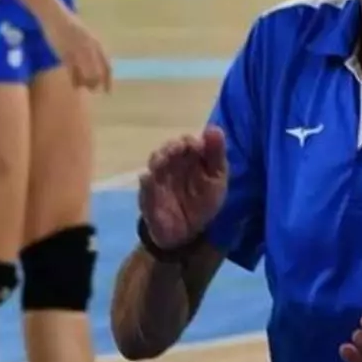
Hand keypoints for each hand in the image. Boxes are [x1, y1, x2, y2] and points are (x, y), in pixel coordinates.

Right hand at [42, 8, 112, 91]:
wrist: (56, 16)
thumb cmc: (70, 25)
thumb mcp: (87, 36)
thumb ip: (93, 48)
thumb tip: (98, 64)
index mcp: (97, 43)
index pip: (107, 66)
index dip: (108, 80)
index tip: (108, 91)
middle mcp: (90, 49)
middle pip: (97, 73)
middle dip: (96, 83)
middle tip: (93, 90)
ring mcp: (78, 51)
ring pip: (85, 74)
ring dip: (85, 83)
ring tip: (83, 87)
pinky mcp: (65, 53)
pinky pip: (72, 71)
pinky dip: (74, 80)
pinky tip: (74, 86)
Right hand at [139, 126, 229, 248]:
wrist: (189, 232)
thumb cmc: (202, 202)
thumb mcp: (216, 180)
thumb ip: (216, 155)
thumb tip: (213, 128)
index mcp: (189, 158)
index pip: (187, 143)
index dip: (191, 141)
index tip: (199, 145)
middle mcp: (171, 164)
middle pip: (168, 149)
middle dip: (173, 147)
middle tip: (181, 147)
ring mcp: (158, 179)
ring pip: (154, 163)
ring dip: (158, 158)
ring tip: (163, 158)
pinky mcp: (148, 196)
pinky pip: (145, 187)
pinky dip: (146, 181)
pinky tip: (149, 177)